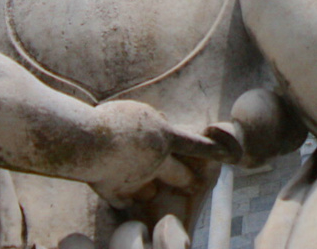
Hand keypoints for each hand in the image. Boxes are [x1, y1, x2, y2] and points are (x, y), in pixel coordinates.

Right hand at [88, 100, 235, 206]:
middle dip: (186, 180)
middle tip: (193, 184)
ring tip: (141, 185)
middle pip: (178, 174)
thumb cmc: (109, 120)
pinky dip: (119, 198)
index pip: (194, 144)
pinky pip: (123, 202)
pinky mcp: (117, 193)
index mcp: (163, 136)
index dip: (212, 150)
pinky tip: (114, 194)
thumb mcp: (136, 113)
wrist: (87, 140)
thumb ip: (151, 124)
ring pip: (150, 192)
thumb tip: (159, 126)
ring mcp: (138, 180)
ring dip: (147, 189)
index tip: (229, 155)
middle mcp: (156, 161)